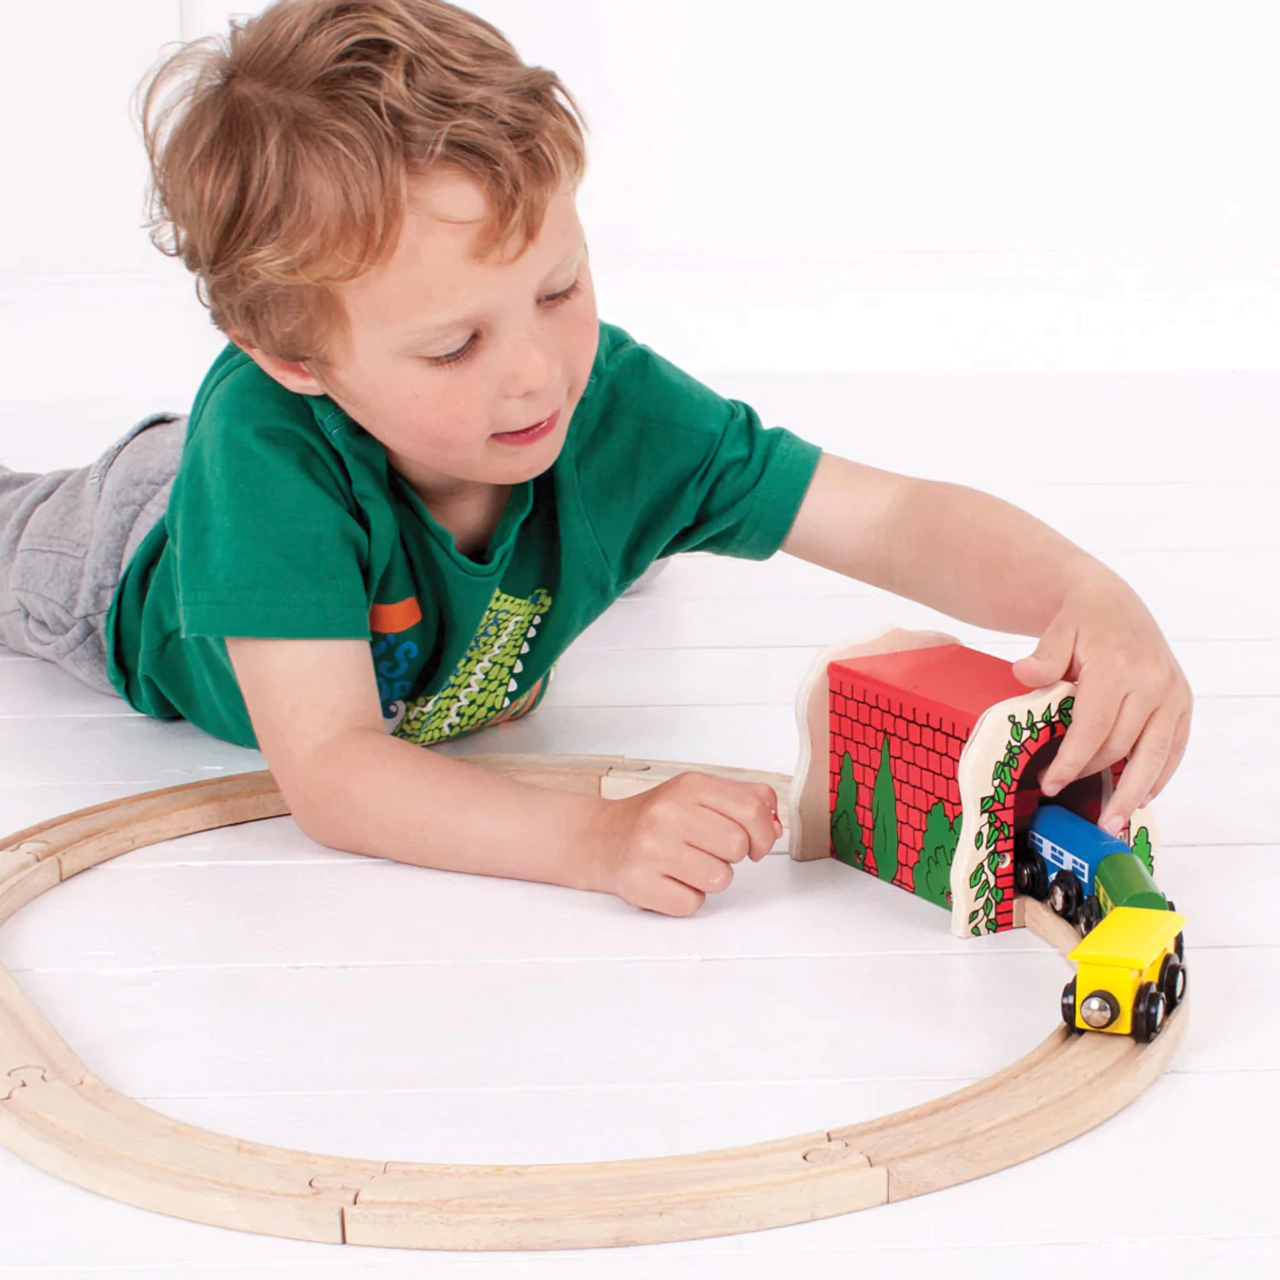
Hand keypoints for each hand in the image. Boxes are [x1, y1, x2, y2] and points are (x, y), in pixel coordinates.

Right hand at [580, 772, 782, 915]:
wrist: (600, 838)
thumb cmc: (655, 819)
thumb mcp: (697, 795)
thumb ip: (743, 801)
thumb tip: (776, 825)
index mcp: (689, 787)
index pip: (752, 808)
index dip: (764, 832)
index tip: (755, 843)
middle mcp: (668, 814)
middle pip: (737, 847)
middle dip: (731, 856)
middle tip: (707, 851)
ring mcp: (651, 849)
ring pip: (719, 879)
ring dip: (709, 879)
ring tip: (685, 865)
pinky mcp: (639, 883)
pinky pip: (692, 904)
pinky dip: (685, 898)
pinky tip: (669, 880)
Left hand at [1011, 570, 1191, 836]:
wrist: (1113, 603)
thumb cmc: (1080, 620)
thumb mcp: (1057, 630)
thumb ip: (1044, 657)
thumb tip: (1024, 674)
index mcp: (1118, 668)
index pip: (1093, 728)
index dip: (1071, 761)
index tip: (1051, 783)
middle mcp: (1153, 683)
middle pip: (1121, 746)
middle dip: (1093, 778)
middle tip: (1069, 801)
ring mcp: (1173, 694)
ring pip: (1154, 756)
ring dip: (1134, 794)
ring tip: (1114, 823)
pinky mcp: (1183, 702)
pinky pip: (1174, 748)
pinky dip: (1159, 775)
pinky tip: (1141, 796)